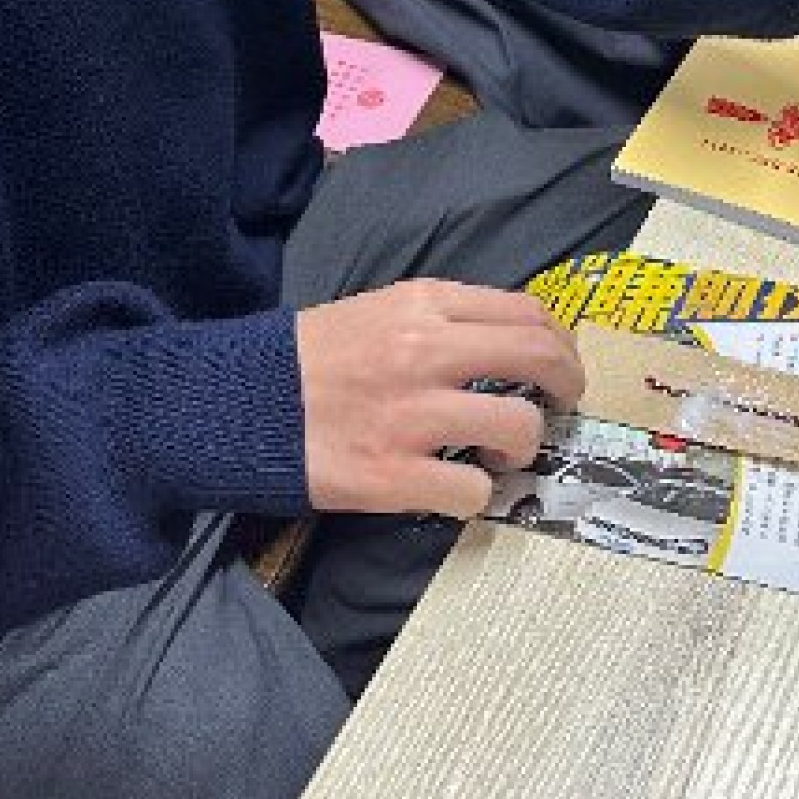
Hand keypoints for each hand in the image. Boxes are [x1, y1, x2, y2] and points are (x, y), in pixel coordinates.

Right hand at [296, 279, 584, 517]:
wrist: (232, 404)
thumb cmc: (306, 360)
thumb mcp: (375, 311)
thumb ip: (438, 321)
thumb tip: (503, 345)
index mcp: (422, 304)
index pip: (524, 312)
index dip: (558, 343)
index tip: (558, 364)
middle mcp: (425, 351)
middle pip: (537, 357)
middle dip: (567, 384)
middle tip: (561, 406)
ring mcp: (411, 415)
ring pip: (518, 426)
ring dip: (521, 446)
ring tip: (497, 453)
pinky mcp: (393, 475)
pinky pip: (472, 490)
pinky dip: (475, 495)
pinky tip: (455, 487)